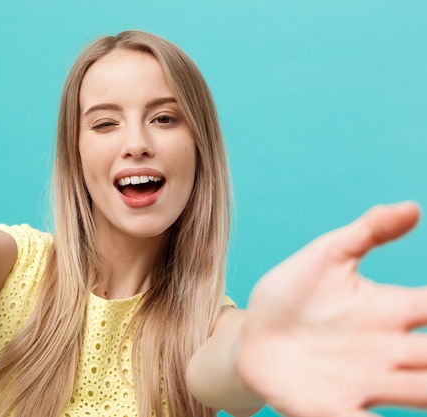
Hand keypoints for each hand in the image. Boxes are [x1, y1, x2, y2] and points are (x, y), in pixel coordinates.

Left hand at [238, 202, 426, 416]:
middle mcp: (387, 351)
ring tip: (426, 385)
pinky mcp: (335, 409)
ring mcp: (365, 383)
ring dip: (426, 391)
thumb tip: (412, 207)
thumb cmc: (291, 295)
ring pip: (419, 392)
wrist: (250, 335)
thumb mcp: (325, 256)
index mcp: (389, 311)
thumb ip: (368, 232)